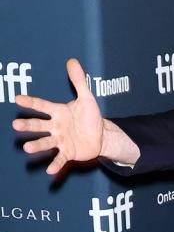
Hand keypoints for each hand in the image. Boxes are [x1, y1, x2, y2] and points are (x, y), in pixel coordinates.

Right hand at [12, 58, 104, 174]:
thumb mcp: (87, 98)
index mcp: (58, 112)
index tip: (18, 98)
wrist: (101, 136)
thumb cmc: (91, 117)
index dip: (31, 102)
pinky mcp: (68, 152)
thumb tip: (72, 61)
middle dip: (28, 125)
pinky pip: (60, 159)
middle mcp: (56, 126)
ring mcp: (61, 140)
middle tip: (15, 125)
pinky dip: (55, 164)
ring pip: (46, 143)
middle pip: (39, 125)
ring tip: (26, 148)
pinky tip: (49, 171)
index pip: (42, 105)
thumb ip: (79, 81)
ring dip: (37, 145)